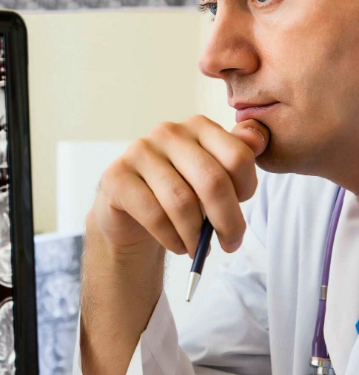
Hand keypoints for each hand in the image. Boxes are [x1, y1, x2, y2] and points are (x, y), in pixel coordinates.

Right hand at [90, 115, 269, 257]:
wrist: (133, 211)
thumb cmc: (180, 192)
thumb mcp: (214, 175)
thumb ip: (237, 156)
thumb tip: (258, 138)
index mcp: (197, 126)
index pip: (238, 156)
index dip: (247, 191)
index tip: (240, 210)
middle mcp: (168, 132)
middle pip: (212, 180)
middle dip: (228, 221)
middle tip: (231, 244)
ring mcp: (139, 151)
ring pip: (182, 202)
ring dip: (196, 236)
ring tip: (198, 248)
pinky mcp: (117, 176)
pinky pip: (154, 215)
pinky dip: (172, 239)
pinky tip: (177, 245)